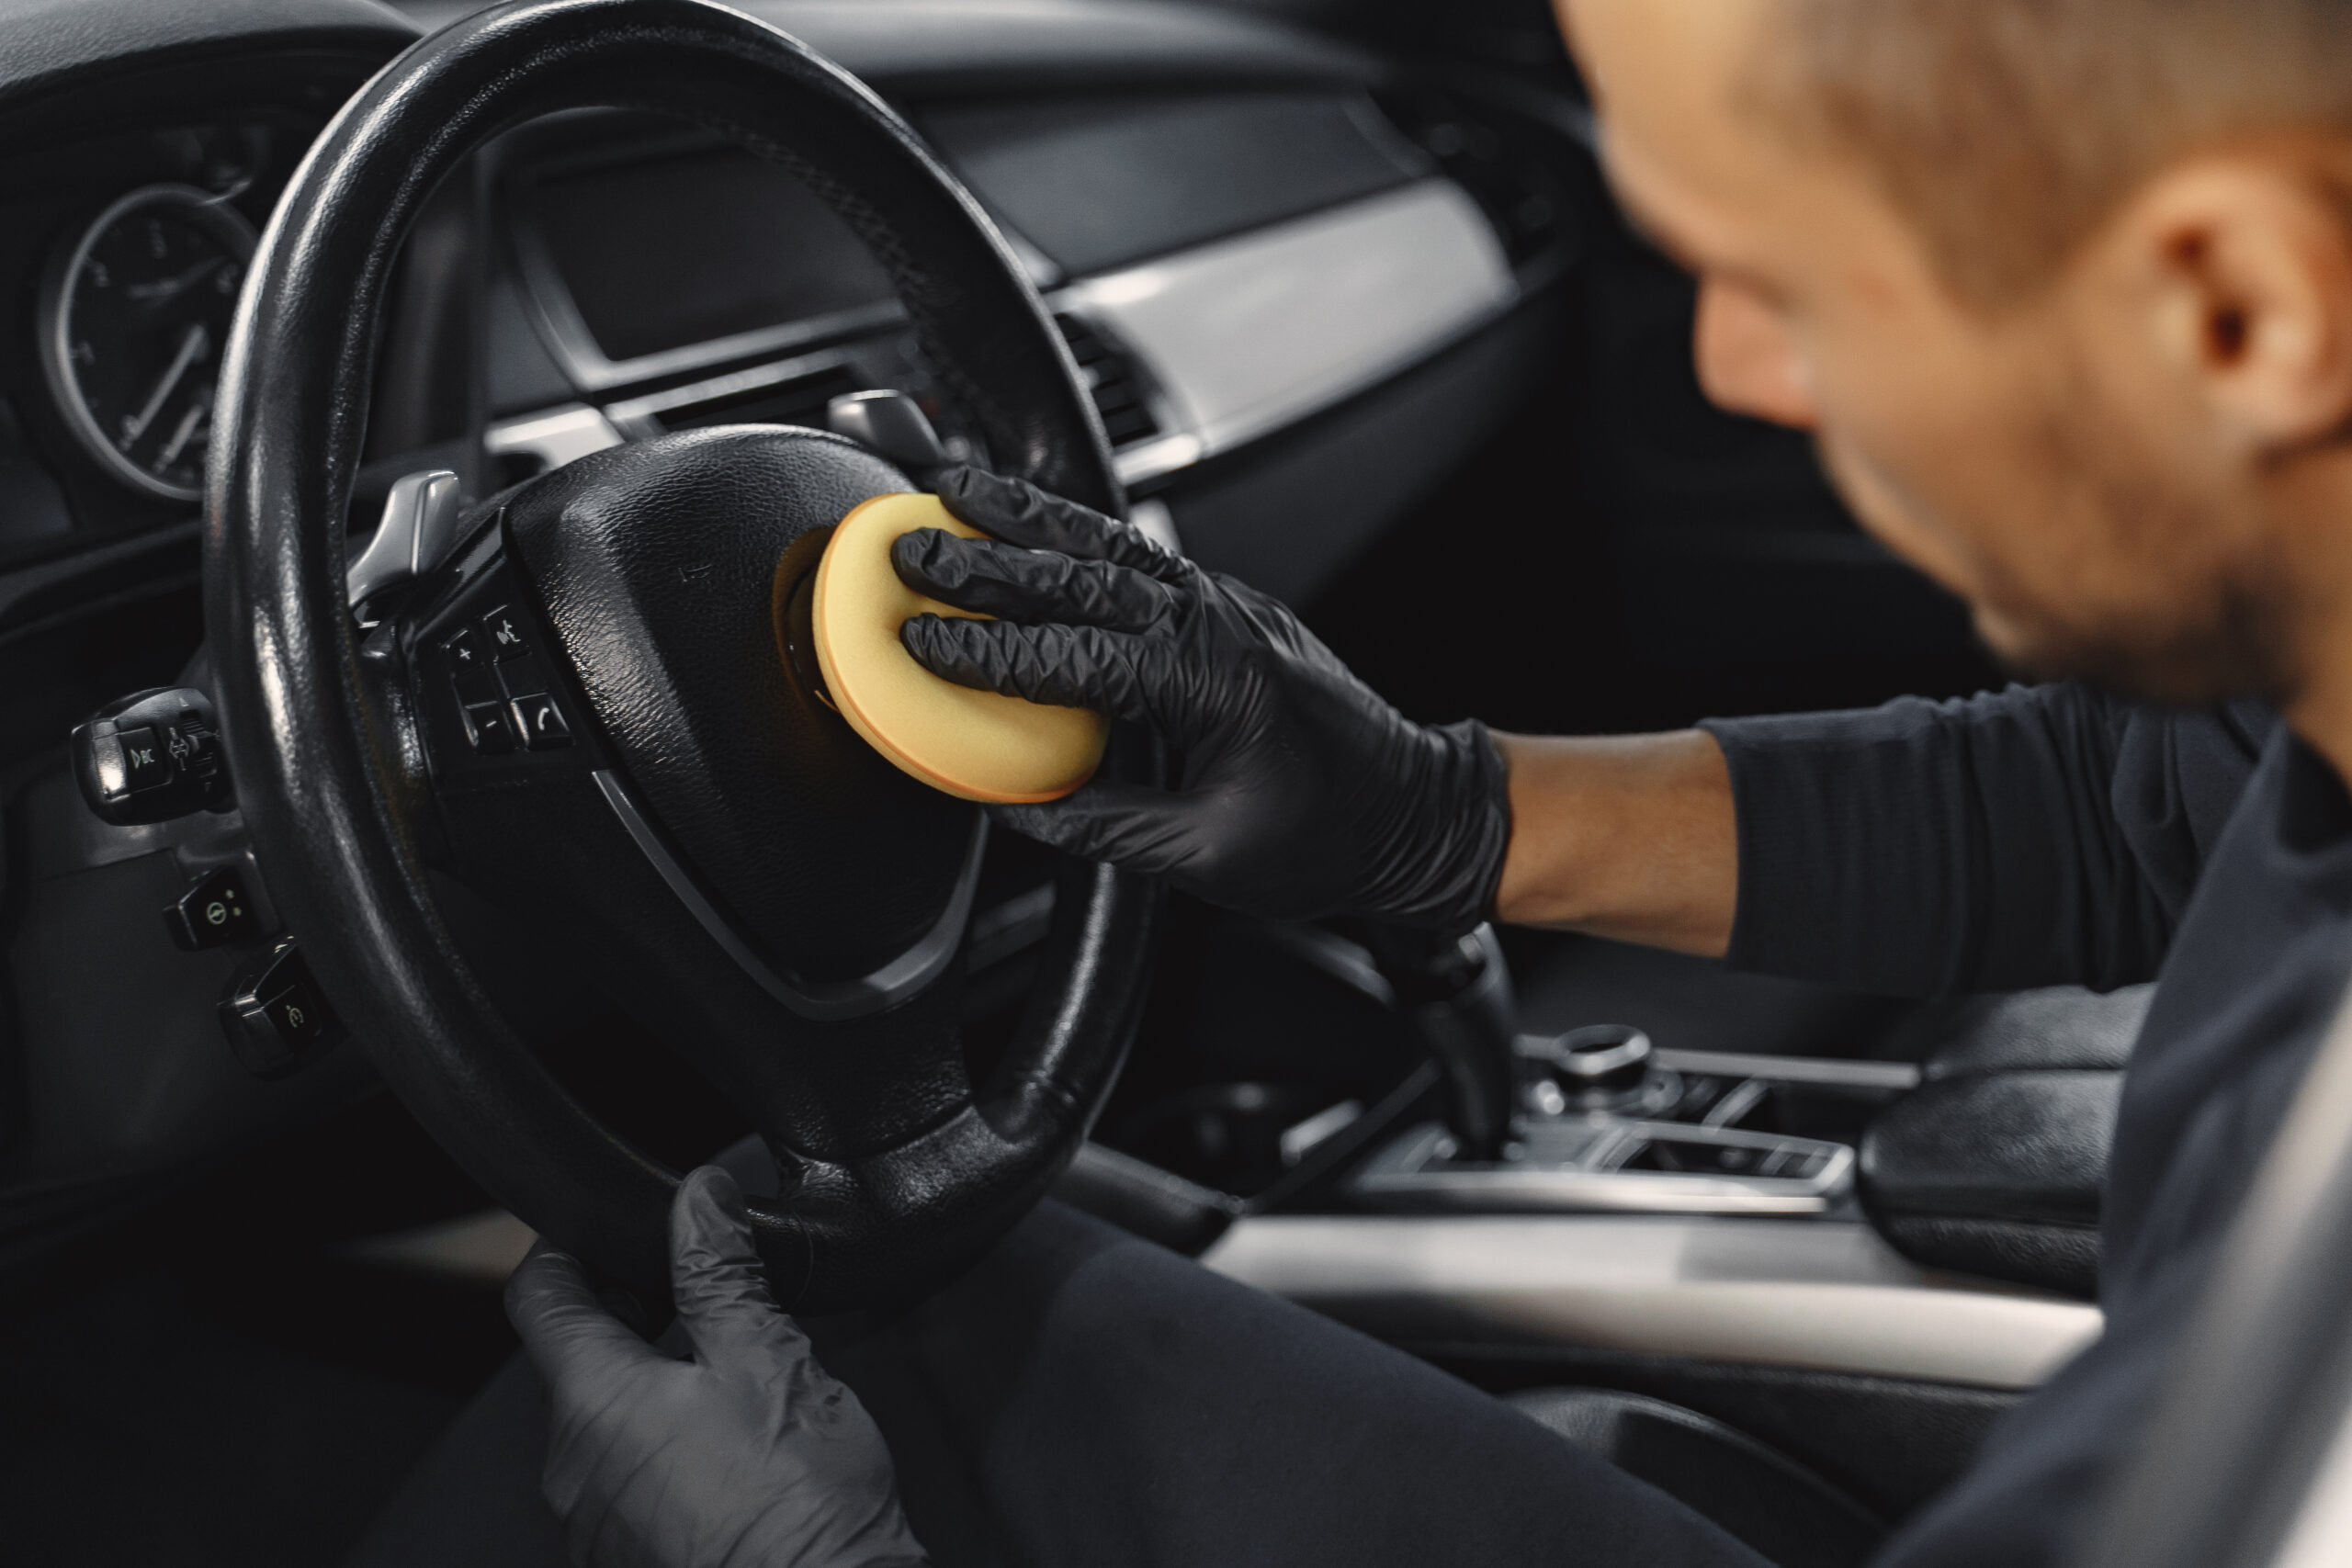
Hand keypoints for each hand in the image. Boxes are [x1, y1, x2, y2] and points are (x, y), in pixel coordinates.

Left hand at [506, 1167, 927, 1567]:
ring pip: (605, 1424)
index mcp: (594, 1400)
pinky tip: (732, 1450)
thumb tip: (700, 1199)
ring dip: (653, 1387)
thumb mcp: (768, 1357)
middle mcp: (574, 1468)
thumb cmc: (797, 1505)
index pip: (539, 1294)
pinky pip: (627, 1482)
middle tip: (700, 1296)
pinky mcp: (627, 1561)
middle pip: (575, 1359)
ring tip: (732, 1376)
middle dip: (631, 1315)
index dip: (572, 1247)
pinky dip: (665, 1450)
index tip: (613, 1230)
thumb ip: (722, 1269)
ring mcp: (595, 1524)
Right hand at [893, 466, 1510, 931]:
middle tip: (911, 545)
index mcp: (1212, 680)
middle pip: (1082, 574)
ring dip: (1028, 516)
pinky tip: (1031, 522)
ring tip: (955, 484)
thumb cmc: (1331, 838)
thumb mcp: (1204, 854)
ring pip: (1110, 545)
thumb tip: (1013, 807)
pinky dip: (1076, 535)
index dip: (990, 652)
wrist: (1417, 812)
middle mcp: (1218, 622)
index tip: (922, 643)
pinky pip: (1137, 558)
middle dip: (989, 558)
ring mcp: (1225, 604)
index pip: (1076, 654)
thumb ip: (1101, 824)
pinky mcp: (1226, 609)